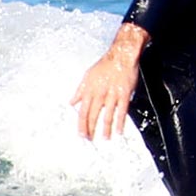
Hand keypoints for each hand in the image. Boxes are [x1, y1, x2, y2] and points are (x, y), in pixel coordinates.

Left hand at [70, 22, 149, 139]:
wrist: (121, 56)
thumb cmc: (105, 65)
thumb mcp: (87, 76)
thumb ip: (79, 91)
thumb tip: (71, 102)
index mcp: (89, 90)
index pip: (83, 111)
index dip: (81, 124)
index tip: (81, 134)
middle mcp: (99, 93)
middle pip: (93, 115)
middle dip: (91, 129)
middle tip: (90, 140)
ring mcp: (112, 94)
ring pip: (107, 115)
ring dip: (106, 129)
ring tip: (105, 139)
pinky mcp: (124, 94)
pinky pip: (122, 111)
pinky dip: (120, 122)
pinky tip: (119, 130)